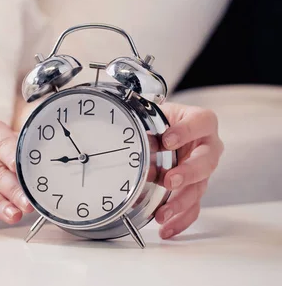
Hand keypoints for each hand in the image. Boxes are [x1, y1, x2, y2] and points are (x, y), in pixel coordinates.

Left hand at [154, 103, 223, 238]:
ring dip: (180, 203)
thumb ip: (149, 125)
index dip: (186, 131)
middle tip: (169, 180)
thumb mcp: (156, 115)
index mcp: (201, 122)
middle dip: (187, 173)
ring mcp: (204, 170)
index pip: (202, 123)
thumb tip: (135, 140)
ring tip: (163, 213)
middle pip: (206, 161)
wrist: (167, 129)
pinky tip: (167, 229)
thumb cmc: (164, 121)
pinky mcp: (195, 188)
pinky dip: (180, 220)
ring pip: (199, 188)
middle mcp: (208, 147)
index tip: (167, 140)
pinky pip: (193, 207)